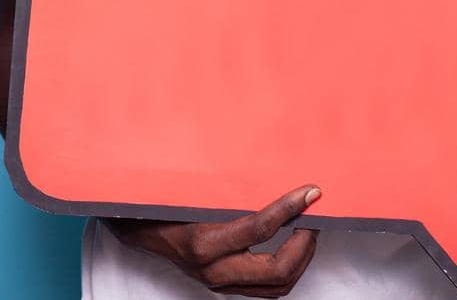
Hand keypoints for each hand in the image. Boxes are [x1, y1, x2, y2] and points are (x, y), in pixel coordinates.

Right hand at [102, 184, 322, 297]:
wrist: (140, 228)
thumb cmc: (169, 202)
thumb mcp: (198, 191)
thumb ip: (234, 186)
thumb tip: (274, 168)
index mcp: (204, 242)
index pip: (260, 229)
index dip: (290, 209)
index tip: (311, 192)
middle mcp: (213, 269)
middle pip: (277, 270)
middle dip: (306, 244)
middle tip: (316, 219)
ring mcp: (220, 282)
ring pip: (277, 286)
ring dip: (301, 260)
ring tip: (310, 232)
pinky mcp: (225, 287)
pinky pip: (266, 288)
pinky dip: (287, 269)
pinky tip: (294, 247)